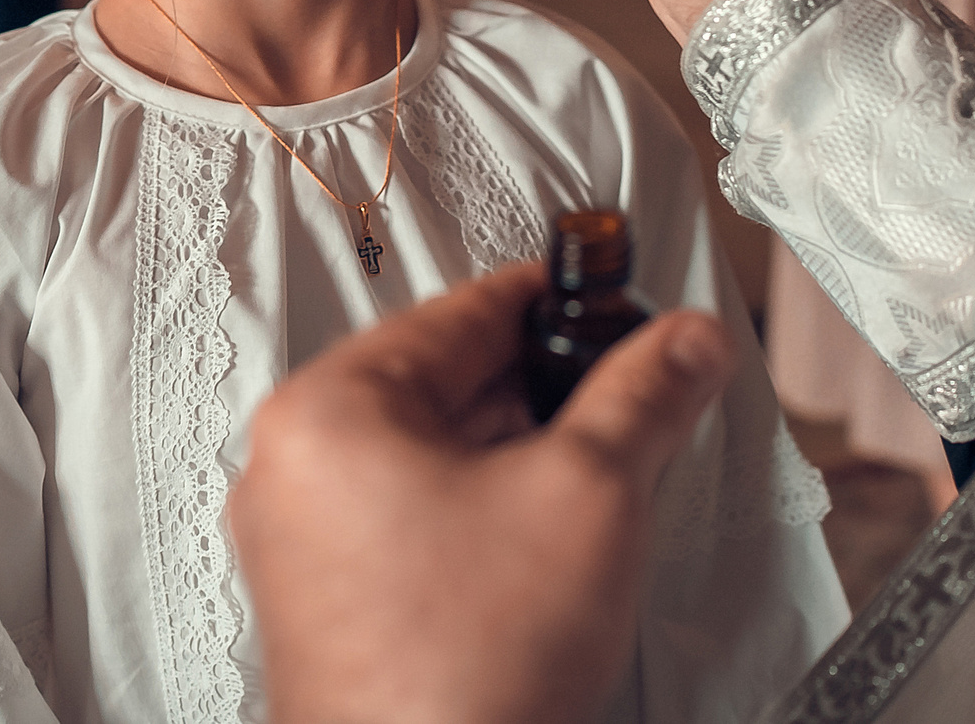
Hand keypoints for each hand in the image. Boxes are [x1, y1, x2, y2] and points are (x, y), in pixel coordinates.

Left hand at [231, 263, 733, 723]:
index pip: (461, 309)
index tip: (611, 297)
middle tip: (627, 390)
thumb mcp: (589, 494)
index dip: (559, 300)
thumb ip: (645, 397)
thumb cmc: (460, 676)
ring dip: (522, 455)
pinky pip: (417, 522)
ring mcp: (304, 545)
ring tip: (600, 473)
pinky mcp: (332, 606)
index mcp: (324, 413)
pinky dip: (486, 515)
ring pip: (435, 456)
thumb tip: (682, 346)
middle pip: (447, 382)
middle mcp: (292, 471)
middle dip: (549, 389)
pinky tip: (549, 543)